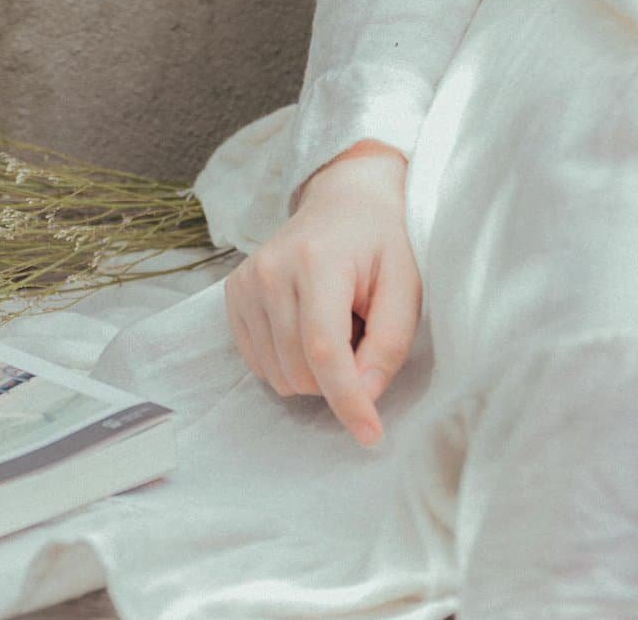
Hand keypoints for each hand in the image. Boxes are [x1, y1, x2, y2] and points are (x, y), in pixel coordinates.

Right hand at [223, 140, 421, 446]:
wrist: (343, 200)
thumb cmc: (381, 244)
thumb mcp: (406, 287)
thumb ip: (389, 344)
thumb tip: (364, 396)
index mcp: (316, 263)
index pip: (324, 350)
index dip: (347, 399)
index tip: (371, 436)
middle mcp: (269, 272)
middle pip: (299, 370)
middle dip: (336, 380)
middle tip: (360, 338)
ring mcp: (244, 284)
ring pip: (277, 375)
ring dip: (312, 372)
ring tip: (333, 328)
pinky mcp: (231, 296)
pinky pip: (258, 364)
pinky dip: (288, 363)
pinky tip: (306, 329)